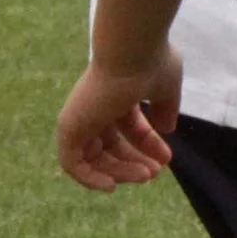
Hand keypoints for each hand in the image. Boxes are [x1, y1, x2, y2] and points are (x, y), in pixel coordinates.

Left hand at [57, 50, 182, 190]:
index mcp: (116, 96)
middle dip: (133, 162)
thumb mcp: (166, 89)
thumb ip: (164, 110)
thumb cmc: (152, 64)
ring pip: (93, 157)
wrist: (133, 51)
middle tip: (154, 174)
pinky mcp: (69, 128)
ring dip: (119, 171)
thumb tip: (166, 130)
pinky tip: (111, 186)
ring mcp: (80, 118)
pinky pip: (73, 164)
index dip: (148, 146)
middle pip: (110, 146)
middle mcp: (94, 108)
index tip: (166, 158)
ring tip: (145, 177)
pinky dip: (89, 178)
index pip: (129, 128)